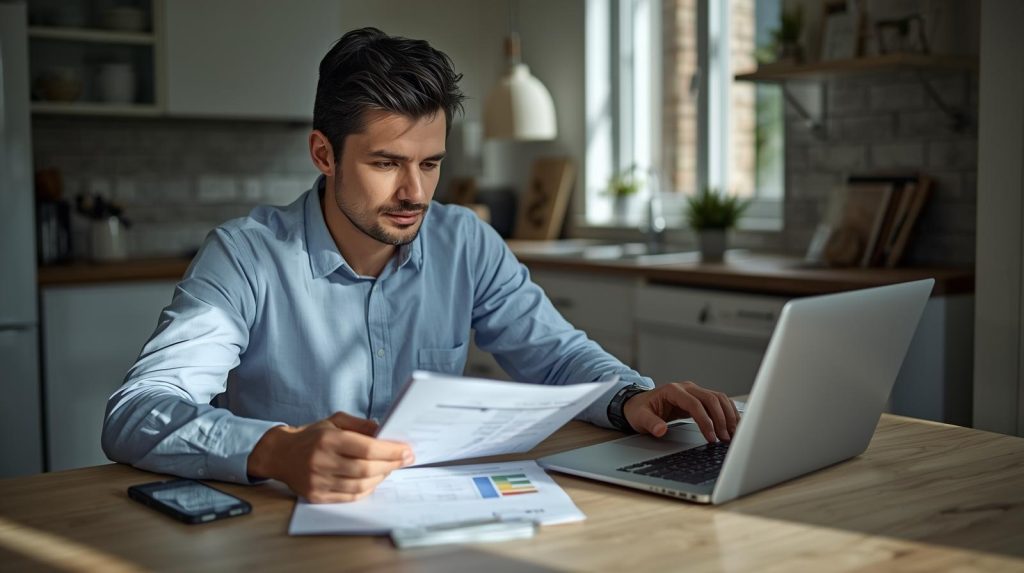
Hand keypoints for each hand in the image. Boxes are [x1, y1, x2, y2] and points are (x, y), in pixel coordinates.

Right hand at [247, 412, 413, 502]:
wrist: (281, 454)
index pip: (366, 448)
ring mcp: (317, 481)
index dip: (390, 451)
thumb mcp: (335, 421)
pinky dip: (366, 489)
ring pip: (359, 486)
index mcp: (327, 440)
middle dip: (390, 465)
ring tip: (390, 468)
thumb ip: (360, 425)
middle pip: (365, 468)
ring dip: (380, 477)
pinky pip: (349, 497)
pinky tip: (374, 480)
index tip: (406, 450)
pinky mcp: (316, 496)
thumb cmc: (312, 436)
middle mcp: (321, 462)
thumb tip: (385, 431)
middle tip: (404, 460)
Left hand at [623, 381, 738, 442]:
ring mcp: (694, 391)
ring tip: (733, 434)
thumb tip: (660, 430)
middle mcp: (687, 388)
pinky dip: (727, 412)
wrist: (639, 404)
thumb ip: (650, 423)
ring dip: (728, 415)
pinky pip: (718, 402)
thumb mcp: (640, 418)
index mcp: (673, 390)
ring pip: (719, 399)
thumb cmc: (640, 410)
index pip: (695, 404)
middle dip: (721, 419)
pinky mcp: (699, 398)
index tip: (711, 438)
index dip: (705, 421)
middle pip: (711, 399)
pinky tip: (733, 425)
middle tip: (725, 439)